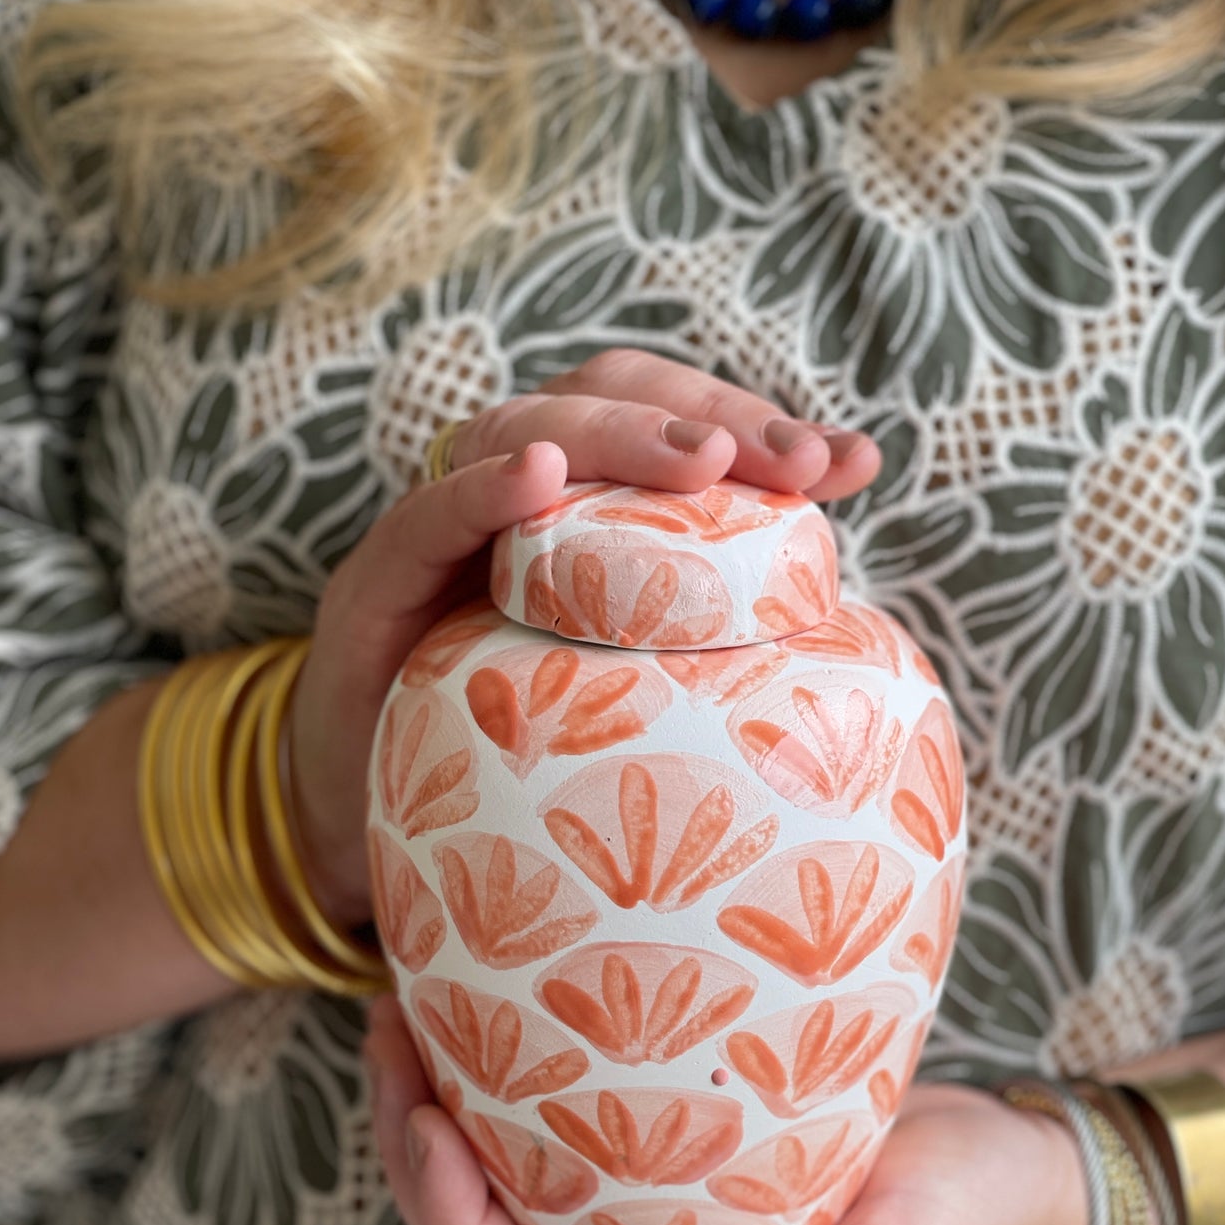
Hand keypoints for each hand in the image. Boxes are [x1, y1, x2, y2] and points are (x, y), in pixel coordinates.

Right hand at [281, 351, 882, 926]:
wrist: (370, 826)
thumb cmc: (513, 756)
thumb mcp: (624, 690)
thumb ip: (698, 638)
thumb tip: (836, 634)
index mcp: (581, 508)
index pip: (667, 422)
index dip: (757, 424)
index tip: (853, 463)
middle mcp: (509, 494)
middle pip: (601, 398)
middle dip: (706, 416)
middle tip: (796, 463)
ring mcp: (436, 531)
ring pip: (518, 429)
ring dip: (615, 436)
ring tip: (699, 461)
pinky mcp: (371, 586)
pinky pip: (424, 516)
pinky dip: (479, 488)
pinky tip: (536, 477)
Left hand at [361, 994, 1092, 1224]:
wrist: (1030, 1191)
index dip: (452, 1220)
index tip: (423, 1114)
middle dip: (419, 1145)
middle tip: (393, 1024)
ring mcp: (664, 1219)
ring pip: (520, 1178)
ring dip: (456, 1100)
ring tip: (419, 1000)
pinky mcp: (689, 1158)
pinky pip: (578, 1125)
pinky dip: (528, 1071)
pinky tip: (515, 994)